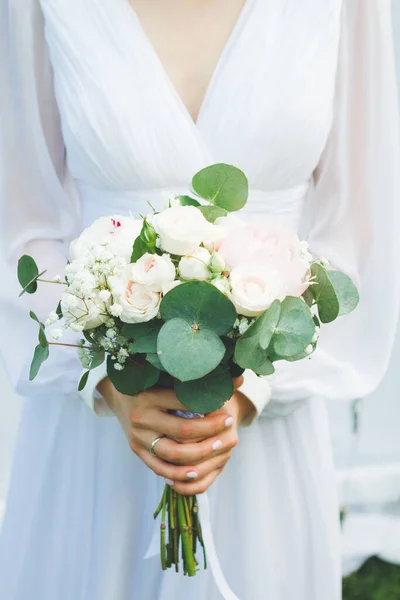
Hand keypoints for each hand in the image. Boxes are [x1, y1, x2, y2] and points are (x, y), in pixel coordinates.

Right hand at [98, 377, 253, 494]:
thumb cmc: (149, 382)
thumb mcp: (167, 376)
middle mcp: (141, 417)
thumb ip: (199, 378)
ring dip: (200, 454)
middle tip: (229, 424)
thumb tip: (240, 378)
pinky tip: (196, 471)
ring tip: (220, 447)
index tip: (226, 407)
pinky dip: (179, 473)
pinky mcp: (137, 451)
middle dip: (210, 430)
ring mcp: (138, 437)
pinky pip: (159, 468)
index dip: (208, 406)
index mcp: (149, 395)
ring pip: (172, 453)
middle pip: (182, 429)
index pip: (184, 402)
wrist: (118, 396)